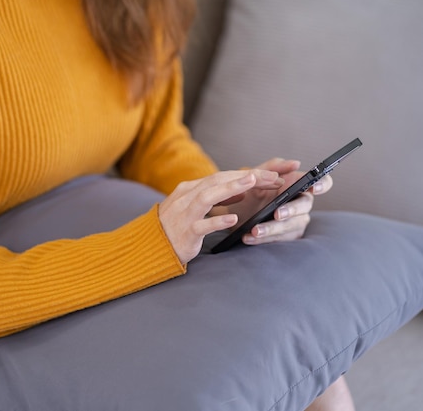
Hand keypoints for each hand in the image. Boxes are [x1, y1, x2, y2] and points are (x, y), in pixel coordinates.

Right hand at [159, 169, 284, 263]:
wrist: (151, 247)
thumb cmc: (176, 226)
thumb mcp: (194, 206)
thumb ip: (215, 197)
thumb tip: (241, 189)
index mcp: (189, 189)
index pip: (221, 177)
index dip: (245, 174)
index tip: (269, 176)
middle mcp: (186, 198)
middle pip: (218, 181)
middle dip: (245, 177)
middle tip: (271, 176)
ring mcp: (185, 215)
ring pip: (208, 197)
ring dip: (230, 188)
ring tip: (252, 183)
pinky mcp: (185, 233)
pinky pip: (202, 226)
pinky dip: (217, 221)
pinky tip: (233, 219)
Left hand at [212, 158, 332, 245]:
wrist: (234, 211)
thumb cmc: (249, 192)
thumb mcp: (256, 177)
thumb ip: (272, 167)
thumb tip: (295, 163)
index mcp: (298, 185)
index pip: (321, 183)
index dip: (322, 184)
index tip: (314, 188)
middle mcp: (301, 203)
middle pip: (304, 206)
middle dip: (290, 210)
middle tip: (276, 214)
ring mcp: (296, 221)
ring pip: (291, 226)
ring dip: (272, 228)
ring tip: (255, 230)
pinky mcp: (286, 236)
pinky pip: (279, 239)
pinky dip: (262, 239)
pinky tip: (249, 237)